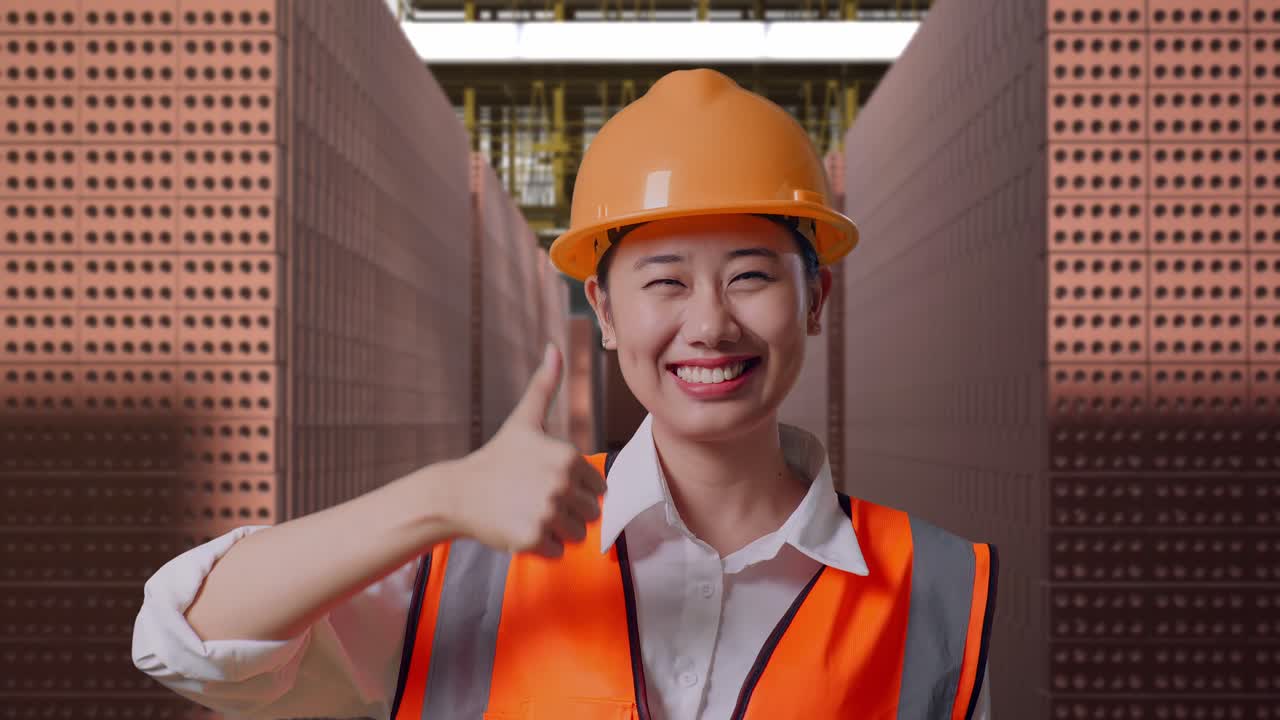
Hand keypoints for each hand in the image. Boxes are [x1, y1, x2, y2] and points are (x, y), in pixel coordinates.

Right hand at [443, 343, 606, 557]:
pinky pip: (558, 552)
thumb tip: (554, 348)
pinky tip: (519, 527)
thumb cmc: (497, 457)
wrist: (458, 493)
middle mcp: (561, 484)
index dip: (576, 489)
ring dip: (557, 530)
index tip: (547, 482)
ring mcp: (547, 512)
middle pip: (591, 514)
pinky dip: (542, 547)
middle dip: (568, 512)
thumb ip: (545, 385)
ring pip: (577, 535)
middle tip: (536, 500)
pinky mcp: (533, 538)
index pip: (599, 489)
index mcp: (569, 457)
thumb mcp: (525, 420)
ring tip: (528, 513)